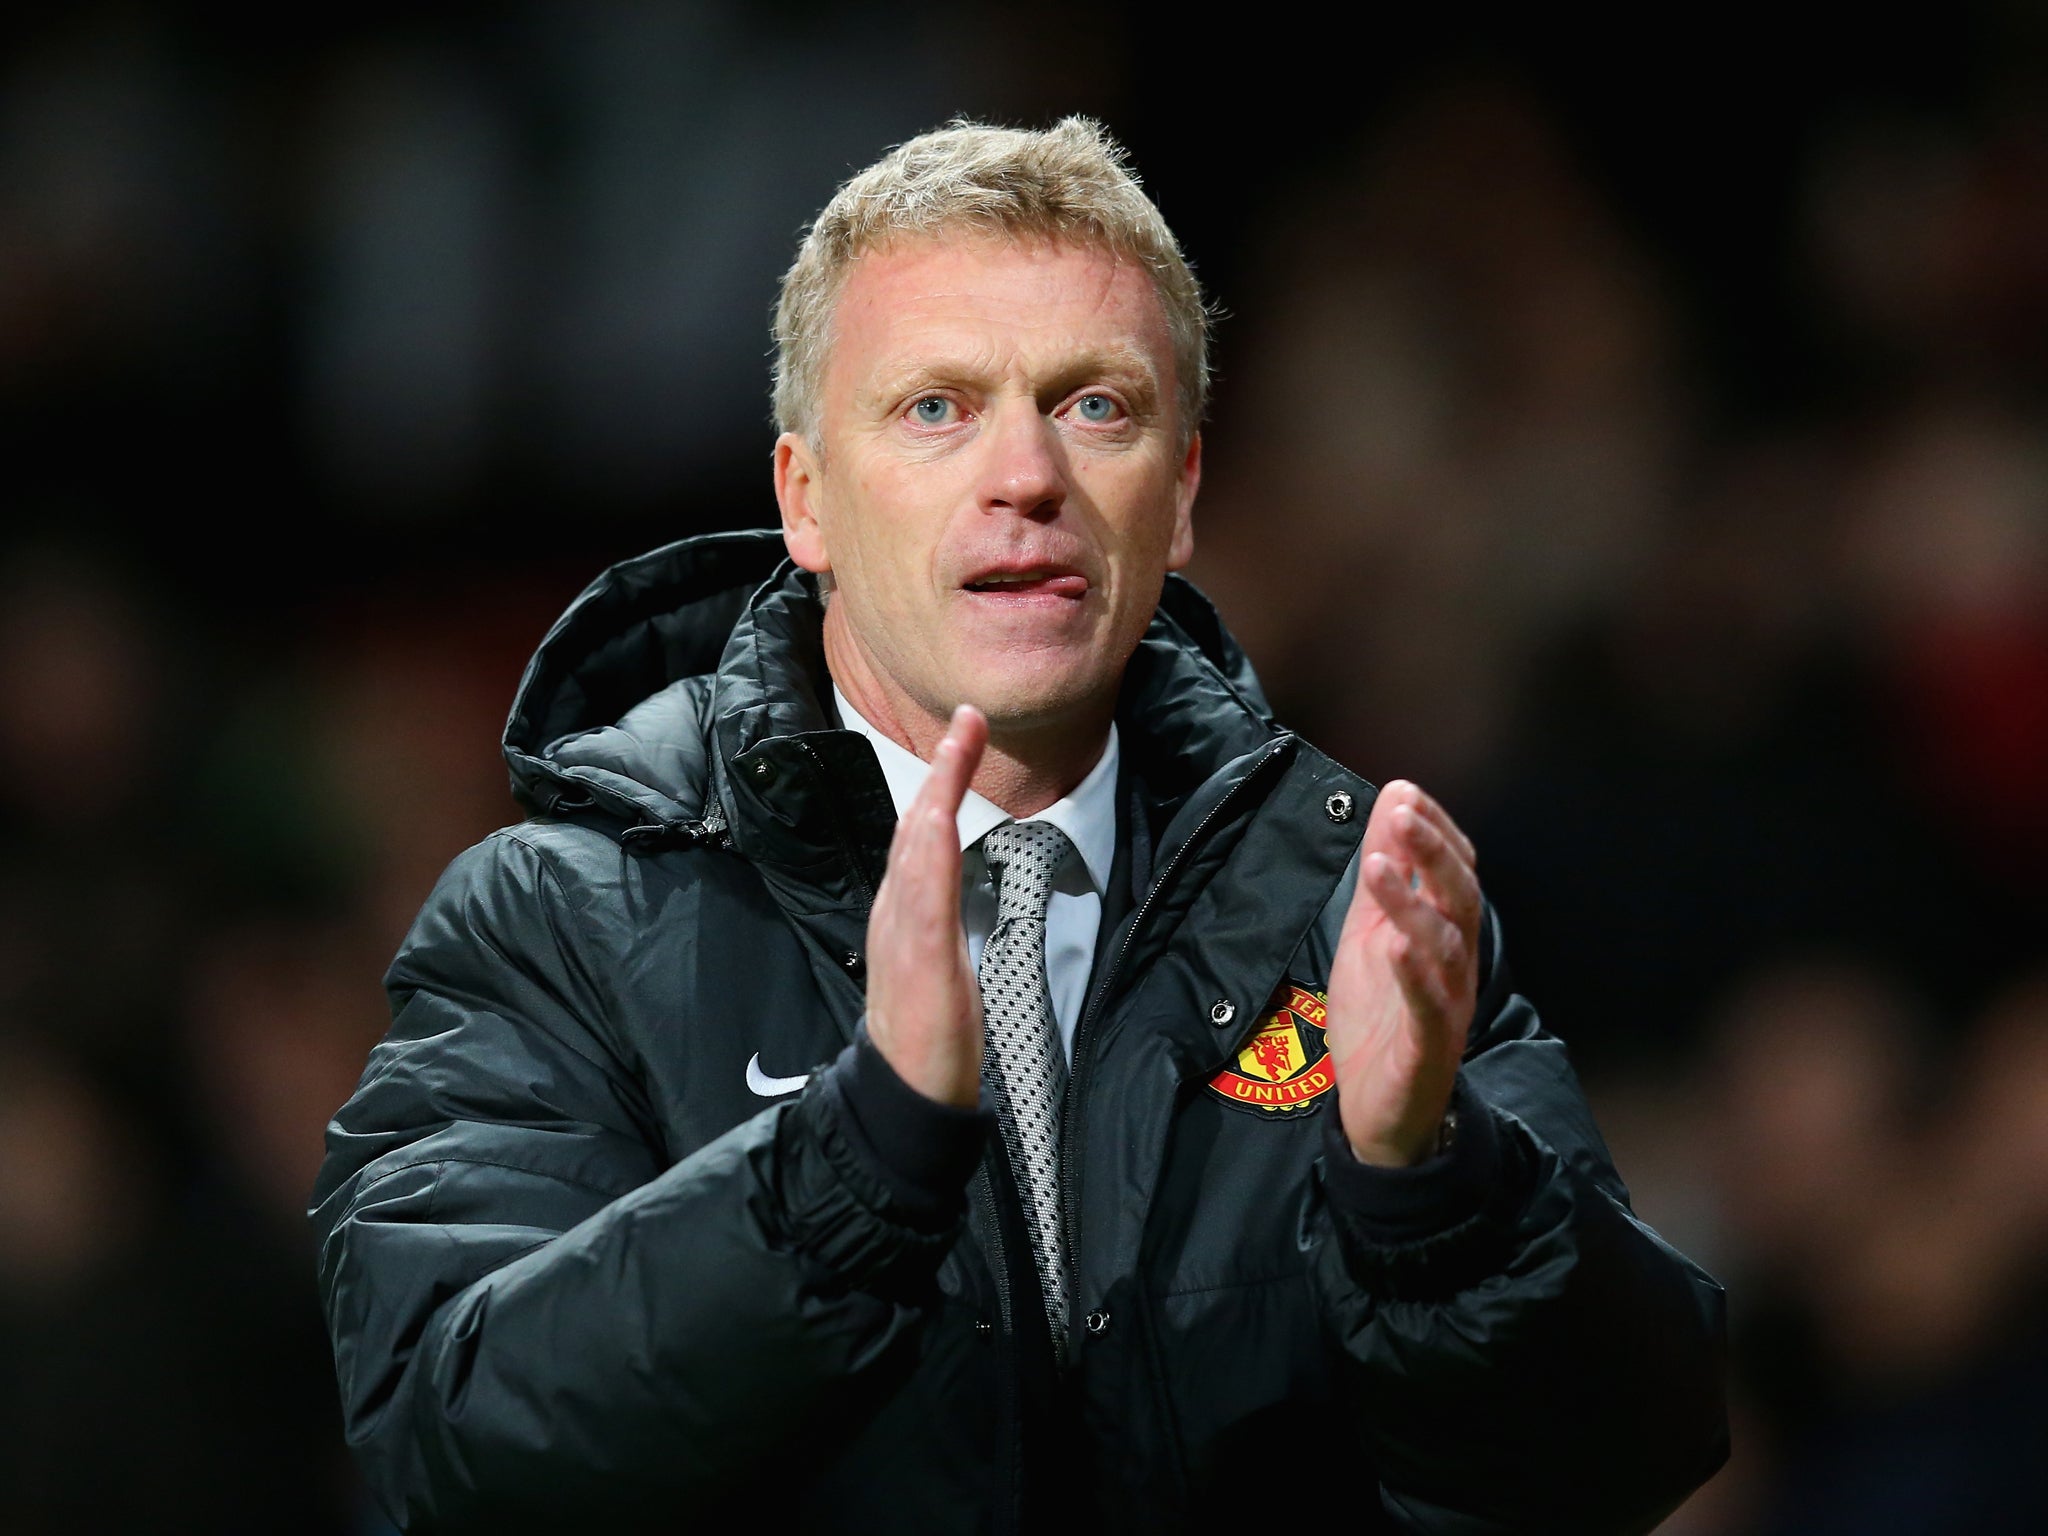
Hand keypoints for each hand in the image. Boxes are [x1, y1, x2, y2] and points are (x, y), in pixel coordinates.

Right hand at [863, 704, 987, 1106]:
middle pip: (919, 824)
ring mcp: (906, 933)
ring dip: (939, 793)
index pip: (924, 832)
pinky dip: (931, 858)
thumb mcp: (935, 960)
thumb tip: (946, 883)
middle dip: (943, 768)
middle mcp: (899, 910)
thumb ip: (936, 917)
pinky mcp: (920, 962)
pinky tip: (940, 824)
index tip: (963, 734)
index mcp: (906, 909)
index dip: (942, 781)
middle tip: (966, 717)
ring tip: (957, 744)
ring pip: (920, 849)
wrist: (906, 1091)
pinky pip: (925, 901)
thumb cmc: (925, 1034)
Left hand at [1324, 780, 1482, 1165]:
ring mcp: (1446, 1006)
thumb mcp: (1370, 931)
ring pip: (1444, 948)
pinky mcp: (1428, 1048)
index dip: (1434, 831)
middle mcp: (1456, 965)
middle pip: (1458, 899)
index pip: (1455, 871)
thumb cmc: (1380, 1016)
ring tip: (1377, 864)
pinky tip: (1396, 945)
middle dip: (1432, 853)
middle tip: (1402, 813)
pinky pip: (1428, 1007)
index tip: (1404, 794)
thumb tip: (1392, 799)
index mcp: (1445, 934)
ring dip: (1411, 903)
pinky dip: (1414, 974)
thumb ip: (1382, 874)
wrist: (1379, 1111)